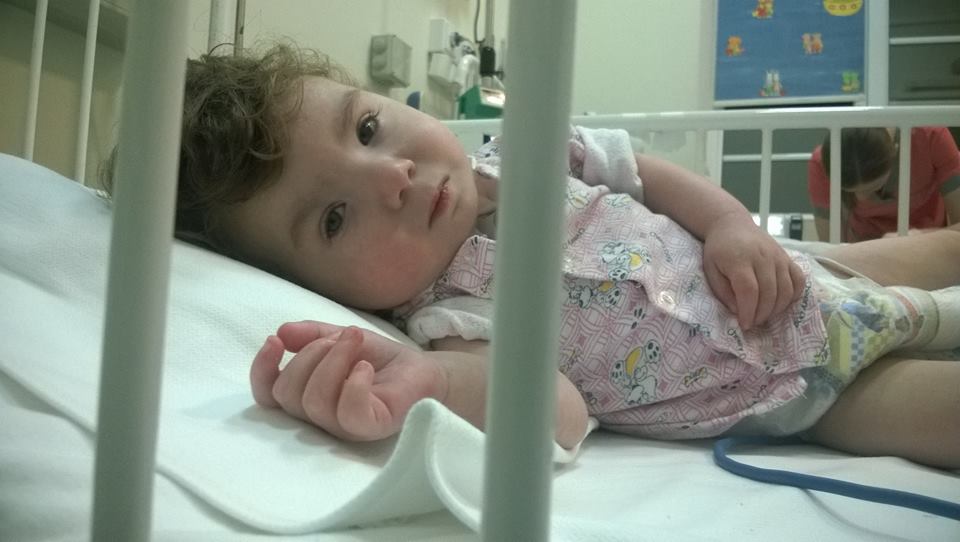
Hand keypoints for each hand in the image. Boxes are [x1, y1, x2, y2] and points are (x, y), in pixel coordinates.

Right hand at [250, 321, 446, 440]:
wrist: (427, 371)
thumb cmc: (382, 360)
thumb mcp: (343, 337)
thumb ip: (312, 335)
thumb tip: (282, 333)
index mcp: (308, 397)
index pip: (269, 395)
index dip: (262, 370)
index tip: (274, 341)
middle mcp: (321, 418)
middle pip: (289, 394)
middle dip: (310, 355)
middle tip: (342, 338)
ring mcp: (344, 427)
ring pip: (314, 401)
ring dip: (333, 360)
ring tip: (356, 343)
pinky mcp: (370, 428)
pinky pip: (347, 413)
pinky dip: (353, 384)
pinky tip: (366, 367)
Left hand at [702, 214, 804, 329]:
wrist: (732, 224)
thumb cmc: (718, 250)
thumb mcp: (710, 270)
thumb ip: (722, 291)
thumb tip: (738, 311)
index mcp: (740, 260)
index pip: (749, 290)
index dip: (748, 311)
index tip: (744, 325)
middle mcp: (762, 257)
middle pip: (769, 292)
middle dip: (761, 314)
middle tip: (752, 322)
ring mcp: (778, 257)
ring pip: (786, 289)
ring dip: (776, 309)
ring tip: (763, 315)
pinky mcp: (787, 257)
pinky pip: (799, 280)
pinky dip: (794, 296)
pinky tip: (781, 303)